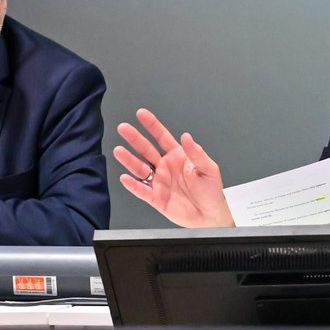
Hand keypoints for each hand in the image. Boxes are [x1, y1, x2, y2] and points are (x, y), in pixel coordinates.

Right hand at [114, 108, 234, 227]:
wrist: (210, 215)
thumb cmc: (211, 191)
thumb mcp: (208, 168)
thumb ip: (196, 153)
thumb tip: (187, 136)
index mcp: (178, 157)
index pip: (162, 137)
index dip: (152, 125)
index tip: (141, 114)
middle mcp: (166, 167)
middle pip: (146, 149)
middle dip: (134, 138)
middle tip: (123, 128)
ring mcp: (160, 182)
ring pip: (140, 169)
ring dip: (129, 160)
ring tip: (119, 151)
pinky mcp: (157, 199)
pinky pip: (142, 191)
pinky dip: (133, 185)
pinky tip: (125, 178)